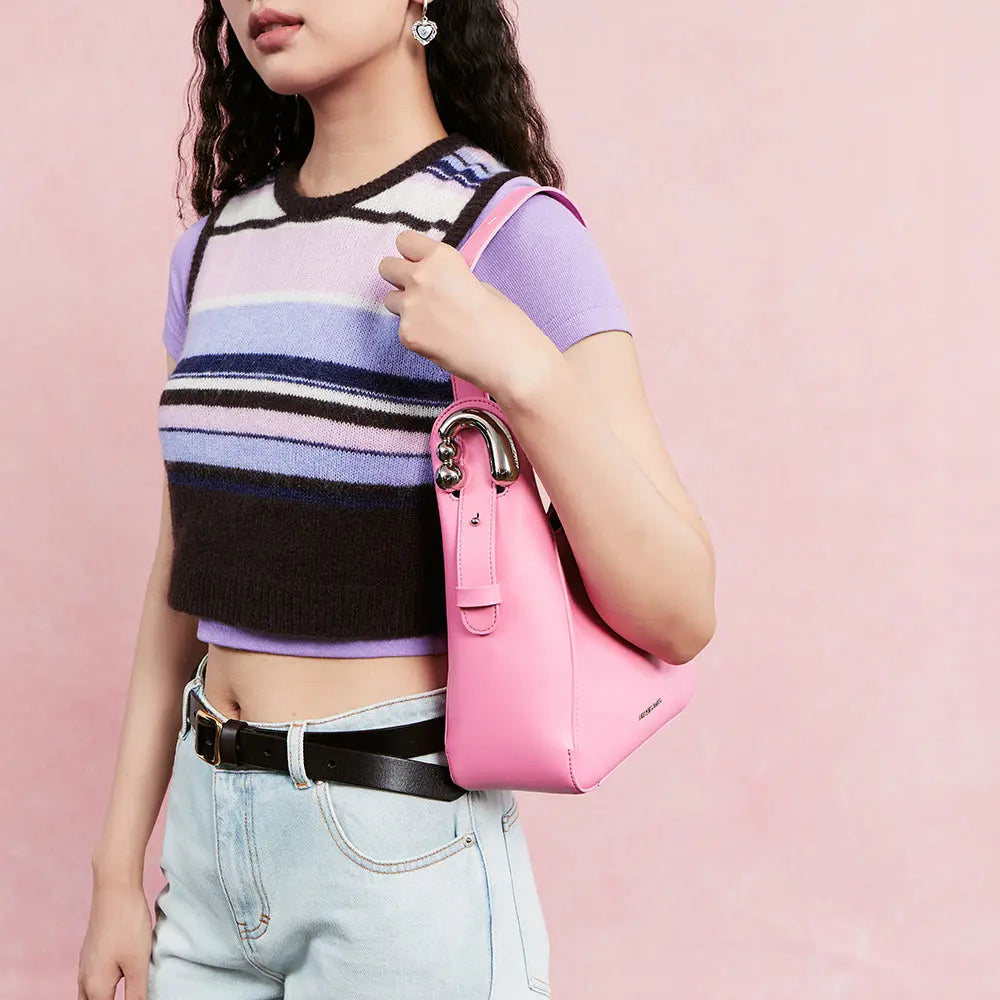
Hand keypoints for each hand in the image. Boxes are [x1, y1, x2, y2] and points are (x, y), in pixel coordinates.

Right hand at [77, 879, 151, 999]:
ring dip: (103, 998)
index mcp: (95, 987)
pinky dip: (101, 988)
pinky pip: (91, 980)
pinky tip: (117, 980)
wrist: (115, 889)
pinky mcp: (91, 952)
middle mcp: (84, 979)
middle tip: (127, 996)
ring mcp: (85, 964)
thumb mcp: (138, 963)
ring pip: (88, 995)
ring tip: (122, 993)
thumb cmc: (127, 924)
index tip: (134, 997)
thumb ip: (136, 994)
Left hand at [378, 229, 561, 402]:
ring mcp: (409, 307)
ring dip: (405, 306)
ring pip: (390, 300)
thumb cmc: (503, 321)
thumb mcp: (480, 285)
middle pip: (386, 267)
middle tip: (418, 291)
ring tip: (432, 321)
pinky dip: (416, 334)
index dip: (413, 254)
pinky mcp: (406, 335)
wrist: (506, 358)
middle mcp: (419, 277)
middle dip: (398, 277)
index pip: (405, 240)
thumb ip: (450, 279)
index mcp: (441, 258)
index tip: (421, 264)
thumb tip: (437, 286)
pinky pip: (402, 329)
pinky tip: (440, 342)